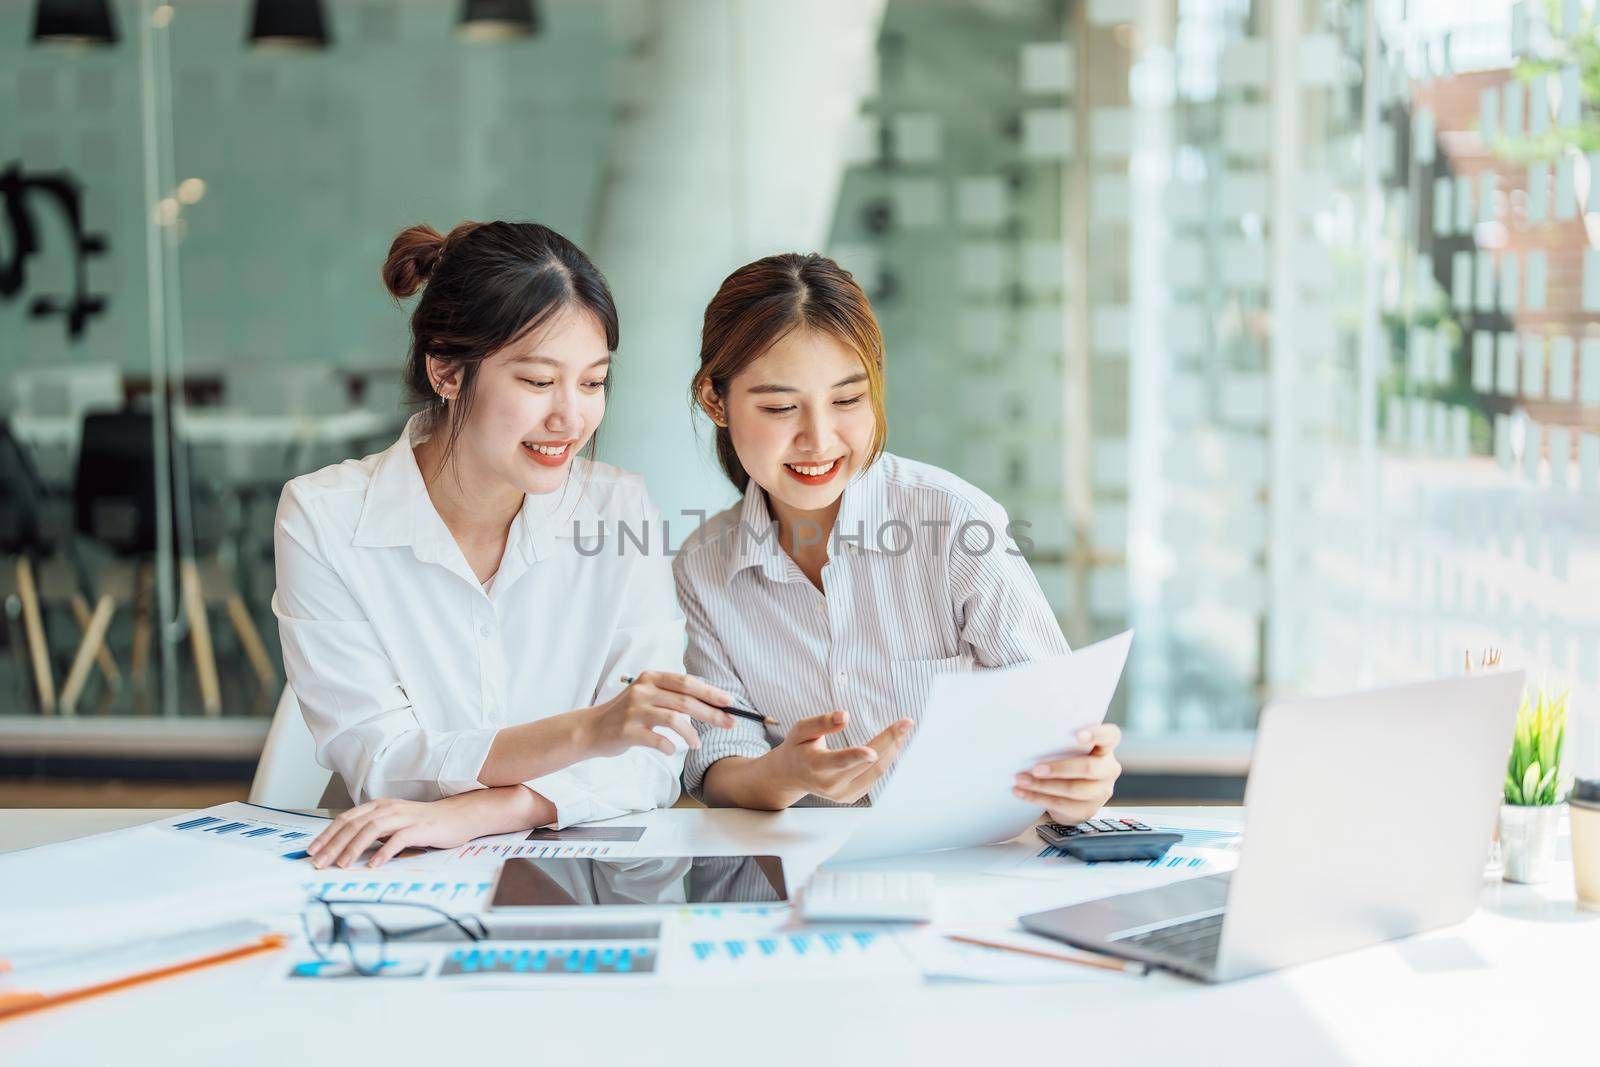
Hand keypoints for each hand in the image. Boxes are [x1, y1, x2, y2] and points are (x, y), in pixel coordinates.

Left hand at [306, 786, 544, 869]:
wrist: (460, 816)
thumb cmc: (427, 823)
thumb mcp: (395, 823)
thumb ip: (374, 831)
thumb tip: (347, 848)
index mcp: (379, 806)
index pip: (346, 819)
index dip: (327, 835)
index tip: (312, 851)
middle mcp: (388, 808)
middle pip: (353, 825)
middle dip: (332, 845)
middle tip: (318, 863)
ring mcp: (404, 817)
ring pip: (370, 831)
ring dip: (352, 849)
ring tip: (339, 866)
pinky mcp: (419, 828)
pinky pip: (397, 840)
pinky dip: (382, 853)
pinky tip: (373, 866)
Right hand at [580, 670, 734, 757]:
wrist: (592, 729)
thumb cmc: (627, 714)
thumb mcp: (647, 696)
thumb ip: (671, 695)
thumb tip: (709, 703)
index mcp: (650, 678)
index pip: (686, 682)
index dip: (710, 692)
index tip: (729, 702)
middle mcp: (643, 691)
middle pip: (685, 700)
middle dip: (711, 713)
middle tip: (729, 723)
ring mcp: (634, 710)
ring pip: (674, 719)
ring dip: (691, 733)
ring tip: (698, 743)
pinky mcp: (628, 731)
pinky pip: (657, 740)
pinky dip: (670, 746)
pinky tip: (674, 750)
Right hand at [767, 711, 914, 804]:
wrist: (792, 776)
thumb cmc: (798, 748)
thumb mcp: (800, 730)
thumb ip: (820, 722)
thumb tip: (845, 716)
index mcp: (815, 766)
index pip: (838, 761)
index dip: (856, 756)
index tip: (872, 752)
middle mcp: (830, 785)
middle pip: (866, 764)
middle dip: (889, 741)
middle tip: (906, 723)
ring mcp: (843, 794)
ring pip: (876, 772)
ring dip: (892, 749)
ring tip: (904, 729)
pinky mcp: (852, 796)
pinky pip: (875, 777)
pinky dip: (887, 759)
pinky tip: (894, 743)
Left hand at [1013, 723, 1122, 824]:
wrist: (1068, 793)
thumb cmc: (1066, 759)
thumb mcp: (1067, 747)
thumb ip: (1060, 740)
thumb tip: (1029, 733)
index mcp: (1105, 747)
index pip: (1110, 736)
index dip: (1097, 734)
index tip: (1078, 735)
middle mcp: (1107, 769)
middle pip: (1089, 767)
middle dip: (1060, 768)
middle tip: (1036, 768)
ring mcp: (1100, 791)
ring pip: (1073, 789)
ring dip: (1043, 785)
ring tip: (1022, 780)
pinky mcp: (1087, 809)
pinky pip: (1061, 805)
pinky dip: (1037, 798)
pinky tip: (1022, 792)